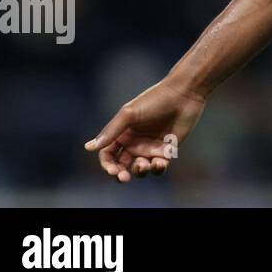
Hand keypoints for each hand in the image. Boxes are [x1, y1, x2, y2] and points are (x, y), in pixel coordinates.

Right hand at [84, 78, 206, 181]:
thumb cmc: (154, 100)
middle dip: (120, 174)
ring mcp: (151, 147)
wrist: (183, 94)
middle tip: (123, 177)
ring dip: (139, 171)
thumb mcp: (129, 114)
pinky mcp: (167, 149)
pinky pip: (159, 166)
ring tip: (145, 164)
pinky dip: (157, 169)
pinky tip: (159, 163)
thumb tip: (88, 148)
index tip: (112, 171)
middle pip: (121, 165)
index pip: (108, 154)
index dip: (107, 165)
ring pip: (140, 168)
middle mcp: (135, 142)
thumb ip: (111, 131)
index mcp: (122, 133)